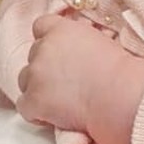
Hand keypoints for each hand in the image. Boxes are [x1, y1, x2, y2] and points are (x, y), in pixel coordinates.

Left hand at [17, 13, 143, 143]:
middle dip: (45, 67)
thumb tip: (75, 46)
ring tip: (60, 101)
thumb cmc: (119, 71)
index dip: (48, 40)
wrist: (119, 94)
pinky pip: (24, 107)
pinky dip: (35, 112)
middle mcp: (43, 48)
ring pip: (24, 80)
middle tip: (66, 82)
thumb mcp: (99, 41)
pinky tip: (52, 116)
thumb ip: (78, 38)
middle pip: (33, 55)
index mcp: (60, 30)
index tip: (58, 53)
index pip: (41, 26)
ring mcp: (35, 74)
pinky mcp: (33, 100)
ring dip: (38, 89)